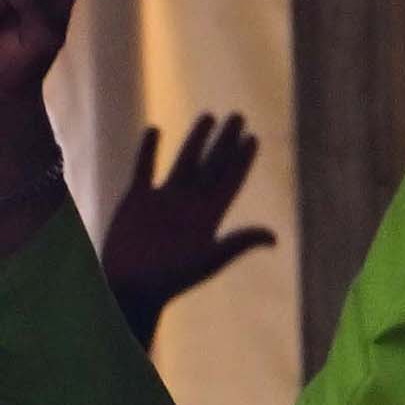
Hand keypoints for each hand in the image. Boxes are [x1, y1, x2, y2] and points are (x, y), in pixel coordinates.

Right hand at [100, 115, 274, 326]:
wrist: (130, 288)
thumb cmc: (172, 279)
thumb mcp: (210, 259)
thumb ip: (239, 242)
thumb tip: (274, 237)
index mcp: (208, 216)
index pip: (230, 181)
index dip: (243, 160)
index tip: (253, 137)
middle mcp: (189, 204)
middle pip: (212, 165)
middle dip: (226, 141)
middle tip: (239, 116)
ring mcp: (163, 199)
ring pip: (184, 161)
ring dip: (196, 139)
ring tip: (209, 116)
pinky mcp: (136, 199)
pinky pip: (144, 167)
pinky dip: (148, 150)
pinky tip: (155, 130)